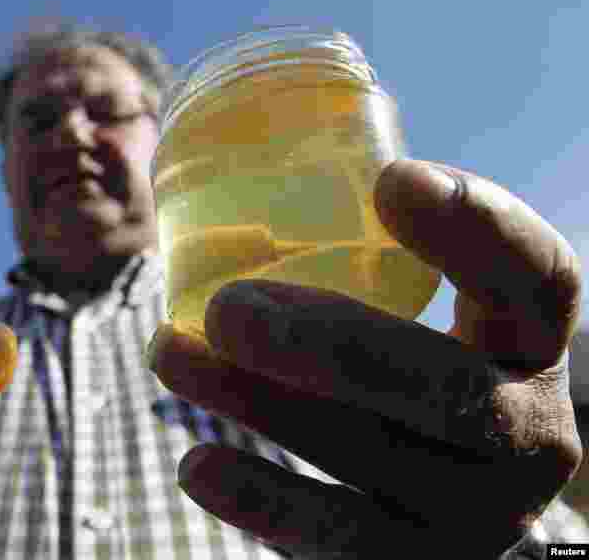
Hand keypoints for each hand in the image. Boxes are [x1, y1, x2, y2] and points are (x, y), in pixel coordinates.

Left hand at [148, 159, 581, 557]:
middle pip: (446, 389)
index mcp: (531, 350)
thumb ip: (373, 277)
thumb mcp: (432, 331)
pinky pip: (338, 539)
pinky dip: (262, 502)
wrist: (459, 520)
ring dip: (256, 403)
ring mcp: (479, 514)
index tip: (392, 180)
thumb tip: (235, 200)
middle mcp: (525, 435)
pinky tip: (196, 463)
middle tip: (227, 308)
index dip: (478, 227)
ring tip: (167, 352)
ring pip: (369, 456)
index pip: (536, 281)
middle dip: (330, 346)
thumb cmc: (421, 393)